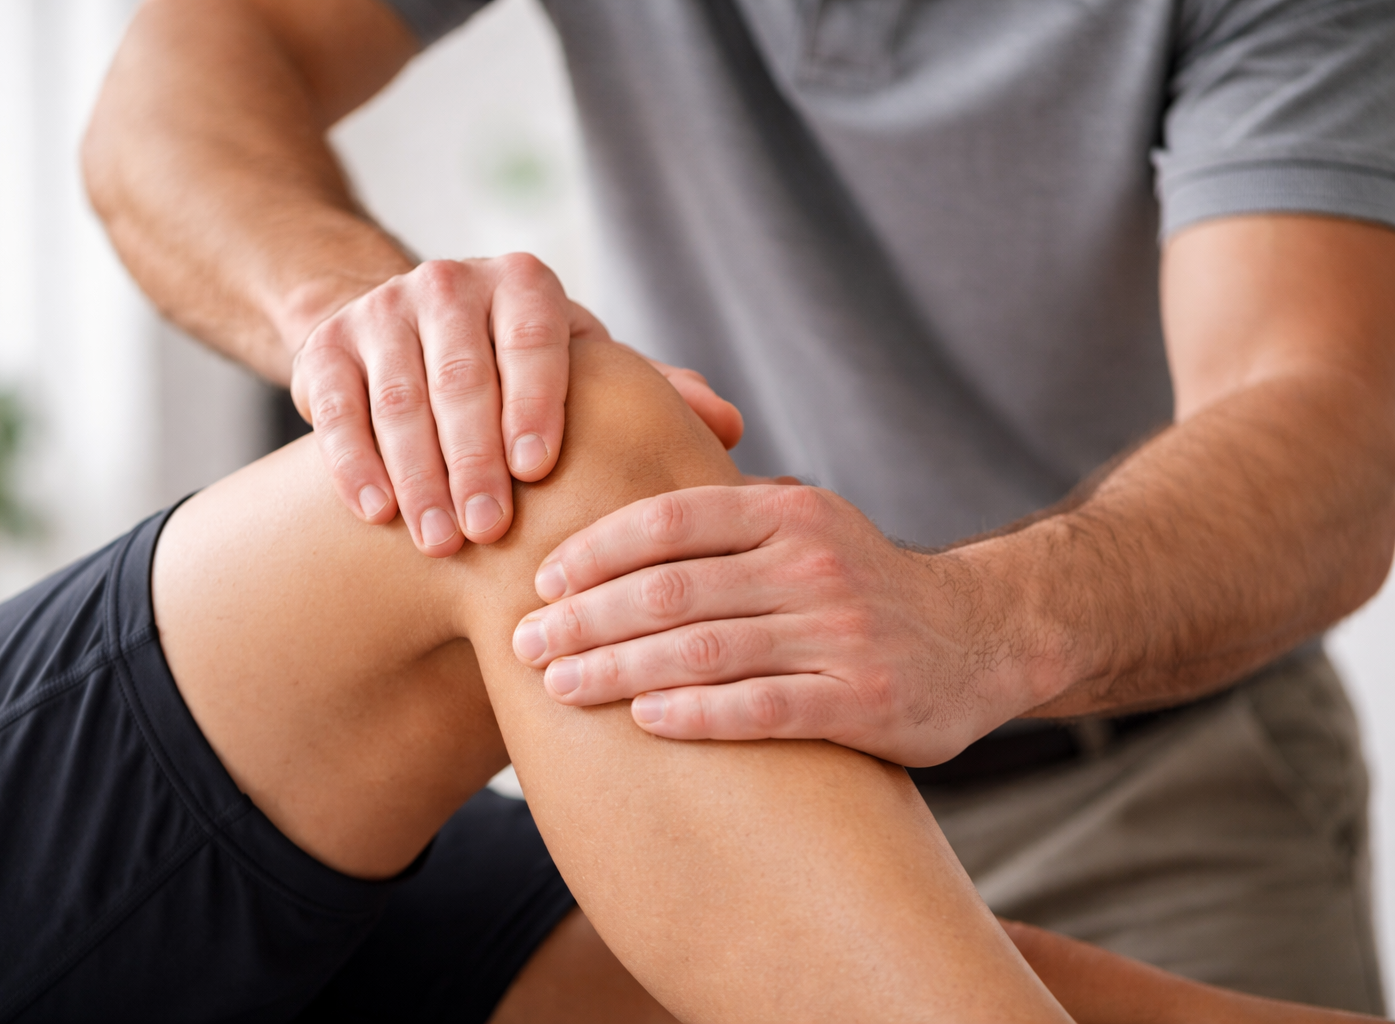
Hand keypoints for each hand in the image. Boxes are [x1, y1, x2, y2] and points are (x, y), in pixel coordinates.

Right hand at [290, 253, 743, 555]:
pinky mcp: (324, 345)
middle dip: (471, 455)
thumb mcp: (582, 373)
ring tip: (438, 540)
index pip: (532, 335)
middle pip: (459, 373)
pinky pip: (333, 406)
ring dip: (416, 471)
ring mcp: (381, 311)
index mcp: (524, 285)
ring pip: (395, 394)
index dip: (533, 400)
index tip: (535, 471)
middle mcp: (450, 284)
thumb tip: (729, 427)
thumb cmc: (523, 374)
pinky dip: (353, 461)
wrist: (409, 337)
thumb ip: (646, 397)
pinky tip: (377, 514)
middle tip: (486, 531)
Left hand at [510, 484, 1052, 764]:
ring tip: (560, 684)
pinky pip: (761, 708)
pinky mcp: (863, 700)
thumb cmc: (862, 584)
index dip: (596, 550)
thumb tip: (605, 525)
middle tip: (527, 643)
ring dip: (618, 669)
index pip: (669, 518)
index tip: (543, 581)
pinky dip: (696, 715)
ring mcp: (839, 633)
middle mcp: (811, 563)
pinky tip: (644, 722)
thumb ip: (726, 520)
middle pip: (670, 588)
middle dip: (586, 617)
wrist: (982, 636)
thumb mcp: (806, 526)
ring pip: (703, 649)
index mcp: (787, 512)